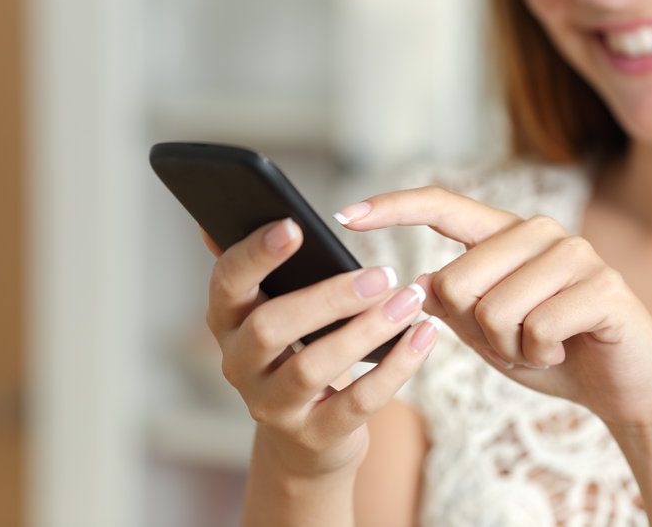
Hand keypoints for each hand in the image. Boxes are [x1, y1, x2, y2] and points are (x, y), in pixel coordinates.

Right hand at [201, 219, 437, 478]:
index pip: (227, 282)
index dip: (256, 254)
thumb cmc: (296, 351)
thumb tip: (232, 215)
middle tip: (381, 273)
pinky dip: (396, 368)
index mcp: (227, 320)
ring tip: (410, 300)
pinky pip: (358, 403)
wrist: (307, 437)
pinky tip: (424, 336)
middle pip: (269, 328)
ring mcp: (273, 405)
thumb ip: (259, 267)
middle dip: (327, 298)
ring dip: (367, 330)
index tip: (294, 225)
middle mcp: (239, 364)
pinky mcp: (315, 436)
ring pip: (313, 367)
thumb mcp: (273, 309)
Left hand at [335, 187, 651, 427]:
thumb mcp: (488, 332)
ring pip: (494, 309)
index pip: (441, 206)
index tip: (344, 214)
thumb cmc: (551, 353)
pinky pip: (537, 329)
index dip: (392, 208)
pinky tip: (563, 352)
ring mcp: (575, 254)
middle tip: (513, 341)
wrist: (624, 386)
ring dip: (510, 348)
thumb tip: (417, 282)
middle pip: (457, 280)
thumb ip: (455, 305)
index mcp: (505, 237)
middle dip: (476, 330)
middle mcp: (539, 233)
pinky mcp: (604, 286)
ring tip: (540, 347)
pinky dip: (540, 356)